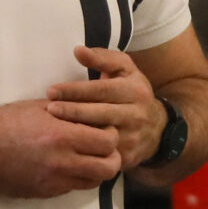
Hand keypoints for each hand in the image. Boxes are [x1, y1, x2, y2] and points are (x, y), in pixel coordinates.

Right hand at [0, 98, 125, 199]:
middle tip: (103, 149)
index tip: (104, 130)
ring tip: (87, 157)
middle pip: (108, 167)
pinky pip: (73, 188)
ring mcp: (53, 181)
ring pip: (93, 182)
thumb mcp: (42, 107)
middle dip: (111, 157)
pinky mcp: (44, 192)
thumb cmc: (6, 122)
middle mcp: (61, 161)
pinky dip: (77, 178)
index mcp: (62, 135)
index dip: (111, 136)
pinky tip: (67, 166)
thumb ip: (72, 110)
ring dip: (96, 170)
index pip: (109, 142)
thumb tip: (98, 106)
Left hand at [46, 46, 164, 168]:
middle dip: (72, 111)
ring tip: (52, 127)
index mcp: (135, 90)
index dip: (75, 90)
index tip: (51, 91)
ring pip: (101, 135)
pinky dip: (83, 150)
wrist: (158, 129)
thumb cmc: (131, 93)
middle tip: (49, 108)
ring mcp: (132, 137)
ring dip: (76, 131)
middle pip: (100, 113)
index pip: (102, 89)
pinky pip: (102, 154)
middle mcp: (136, 114)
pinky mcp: (127, 157)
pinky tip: (67, 145)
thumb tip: (78, 51)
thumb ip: (102, 58)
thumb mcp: (125, 71)